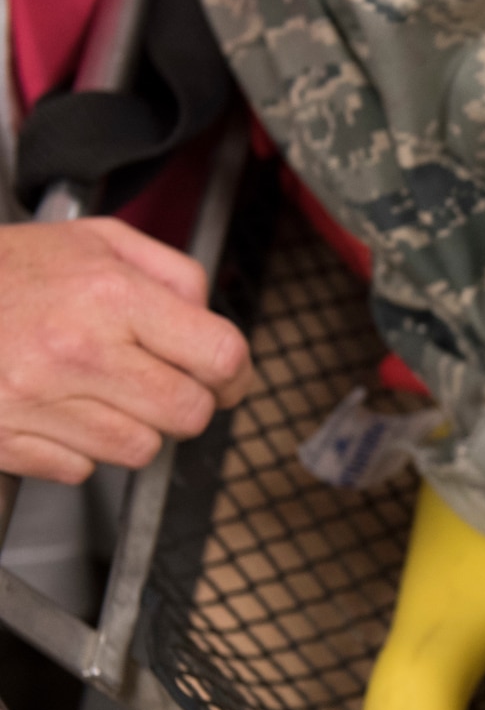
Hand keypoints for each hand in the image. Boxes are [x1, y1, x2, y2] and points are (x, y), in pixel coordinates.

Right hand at [0, 218, 252, 482]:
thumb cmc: (6, 270)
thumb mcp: (97, 241)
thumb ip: (173, 273)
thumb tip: (212, 316)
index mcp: (111, 296)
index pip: (221, 357)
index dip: (236, 373)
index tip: (228, 377)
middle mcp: (77, 351)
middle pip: (190, 413)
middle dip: (188, 402)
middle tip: (162, 383)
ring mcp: (37, 400)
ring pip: (140, 449)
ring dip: (132, 427)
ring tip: (98, 390)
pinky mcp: (6, 439)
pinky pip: (81, 468)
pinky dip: (78, 447)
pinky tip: (56, 409)